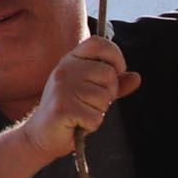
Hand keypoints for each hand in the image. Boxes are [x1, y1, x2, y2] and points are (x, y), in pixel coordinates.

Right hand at [22, 35, 140, 158]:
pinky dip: (91, 125)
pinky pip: (95, 117)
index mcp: (71, 60)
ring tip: (81, 113)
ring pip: (103, 98)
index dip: (115, 56)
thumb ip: (114, 84)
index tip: (117, 72)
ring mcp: (62, 87)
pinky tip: (77, 124)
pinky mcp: (62, 108)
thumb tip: (136, 77)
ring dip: (98, 111)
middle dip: (109, 93)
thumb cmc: (68, 111)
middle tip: (91, 103)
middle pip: (108, 73)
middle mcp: (65, 69)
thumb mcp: (92, 92)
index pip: (98, 43)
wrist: (41, 134)